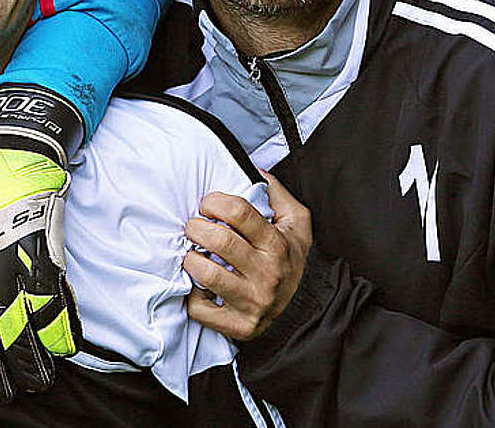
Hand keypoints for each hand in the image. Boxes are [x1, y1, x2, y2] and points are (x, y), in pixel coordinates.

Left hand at [184, 172, 311, 339]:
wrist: (303, 309)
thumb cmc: (291, 260)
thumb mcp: (296, 223)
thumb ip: (276, 193)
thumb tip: (254, 169)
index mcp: (277, 244)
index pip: (238, 212)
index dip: (215, 202)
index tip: (208, 205)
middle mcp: (267, 274)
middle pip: (219, 240)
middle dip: (196, 227)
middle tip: (193, 227)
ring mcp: (252, 302)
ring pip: (206, 273)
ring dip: (190, 258)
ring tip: (192, 254)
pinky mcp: (238, 325)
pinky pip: (200, 308)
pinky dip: (192, 295)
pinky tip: (199, 285)